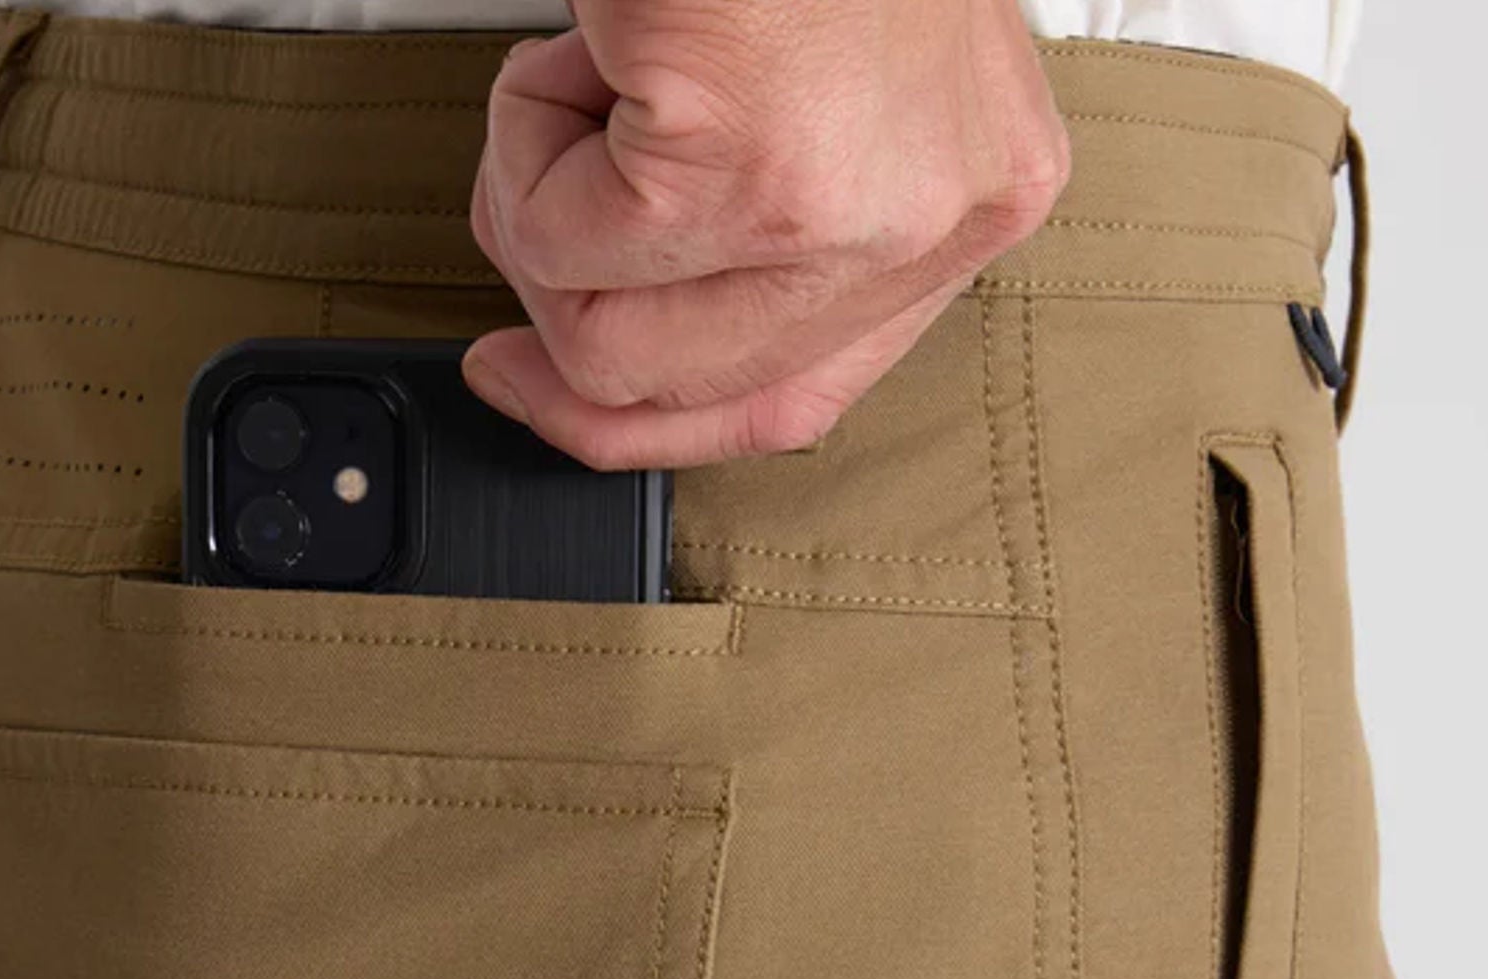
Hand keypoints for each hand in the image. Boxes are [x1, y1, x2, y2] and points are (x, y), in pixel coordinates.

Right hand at [463, 0, 1069, 468]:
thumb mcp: (832, 100)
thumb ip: (759, 245)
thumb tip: (590, 365)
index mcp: (967, 204)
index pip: (792, 405)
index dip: (640, 421)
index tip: (537, 382)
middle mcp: (928, 221)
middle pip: (675, 391)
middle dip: (567, 287)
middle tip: (553, 169)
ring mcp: (844, 206)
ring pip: (600, 335)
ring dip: (538, 204)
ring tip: (586, 79)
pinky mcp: (740, 162)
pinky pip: (552, 240)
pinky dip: (520, 139)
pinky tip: (582, 48)